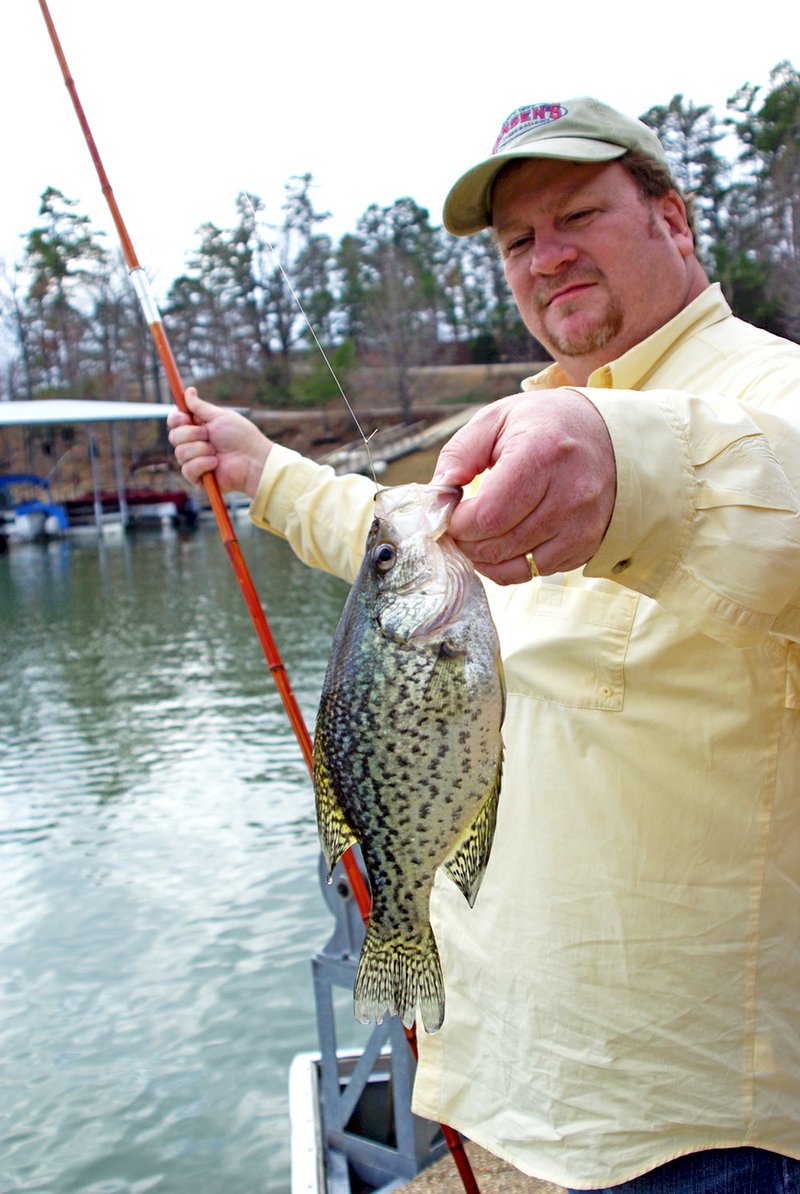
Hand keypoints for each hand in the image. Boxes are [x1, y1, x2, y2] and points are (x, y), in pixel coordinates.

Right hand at [167, 388, 270, 496]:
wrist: (252, 459)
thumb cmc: (240, 436)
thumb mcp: (219, 416)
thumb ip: (200, 406)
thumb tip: (188, 390)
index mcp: (196, 427)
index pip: (174, 422)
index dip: (176, 419)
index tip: (186, 417)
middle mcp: (192, 444)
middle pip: (173, 436)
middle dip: (191, 434)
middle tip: (208, 435)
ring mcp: (193, 461)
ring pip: (180, 452)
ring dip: (201, 449)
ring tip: (216, 451)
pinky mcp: (197, 478)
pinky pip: (187, 469)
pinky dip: (203, 464)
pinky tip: (216, 464)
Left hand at [433, 389, 616, 583]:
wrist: (611, 435)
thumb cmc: (547, 424)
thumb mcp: (498, 418)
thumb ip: (460, 453)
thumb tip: (437, 496)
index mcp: (543, 454)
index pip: (488, 514)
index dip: (458, 523)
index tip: (449, 514)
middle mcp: (569, 494)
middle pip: (498, 544)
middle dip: (466, 542)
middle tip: (458, 528)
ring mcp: (582, 524)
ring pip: (515, 565)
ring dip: (485, 558)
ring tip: (477, 536)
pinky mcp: (587, 544)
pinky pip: (537, 572)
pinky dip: (511, 565)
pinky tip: (504, 543)